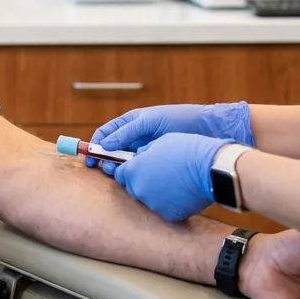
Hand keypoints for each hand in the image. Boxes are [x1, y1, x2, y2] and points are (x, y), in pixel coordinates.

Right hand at [90, 102, 253, 171]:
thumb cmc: (180, 119)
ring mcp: (147, 151)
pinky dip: (134, 174)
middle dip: (106, 160)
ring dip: (119, 168)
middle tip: (107, 170)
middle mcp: (137, 138)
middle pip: (112, 151)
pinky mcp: (158, 163)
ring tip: (120, 174)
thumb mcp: (150, 122)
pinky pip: (141, 169)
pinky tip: (134, 178)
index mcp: (132, 123)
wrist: (209, 129)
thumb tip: (104, 145)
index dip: (95, 146)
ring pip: (126, 162)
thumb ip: (126, 132)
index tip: (90, 159)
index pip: (106, 134)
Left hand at [111, 133, 230, 221]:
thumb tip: (139, 158)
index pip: (121, 174)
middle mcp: (139, 190)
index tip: (137, 168)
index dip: (129, 170)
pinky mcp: (168, 215)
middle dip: (142, 181)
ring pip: (149, 199)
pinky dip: (170, 202)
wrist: (210, 168)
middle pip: (133, 188)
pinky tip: (181, 192)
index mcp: (134, 171)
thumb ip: (143, 153)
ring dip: (156, 192)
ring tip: (173, 182)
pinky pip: (164, 208)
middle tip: (159, 173)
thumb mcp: (159, 142)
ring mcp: (153, 205)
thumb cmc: (186, 150)